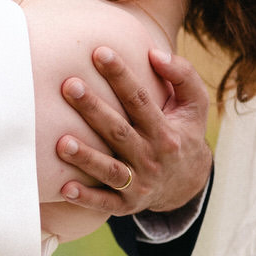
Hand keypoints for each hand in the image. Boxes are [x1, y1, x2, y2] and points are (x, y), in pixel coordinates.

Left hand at [55, 46, 211, 218]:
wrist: (187, 183)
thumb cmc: (183, 131)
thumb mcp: (194, 104)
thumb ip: (182, 75)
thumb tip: (154, 53)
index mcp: (166, 131)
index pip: (140, 100)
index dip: (121, 76)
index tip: (99, 52)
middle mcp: (152, 157)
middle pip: (119, 131)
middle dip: (94, 109)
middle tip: (69, 85)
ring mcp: (140, 183)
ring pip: (110, 170)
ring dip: (86, 158)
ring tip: (61, 142)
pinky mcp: (126, 204)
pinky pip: (105, 203)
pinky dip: (86, 198)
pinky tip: (64, 188)